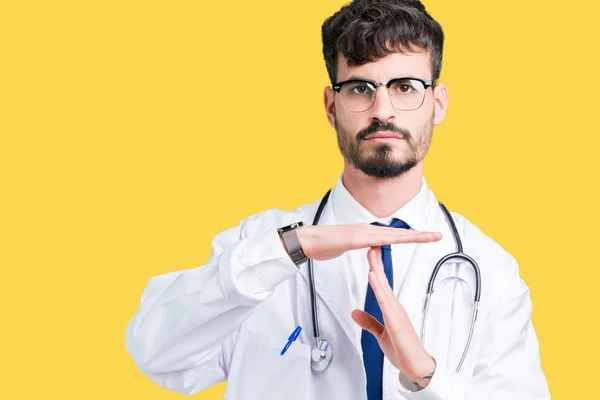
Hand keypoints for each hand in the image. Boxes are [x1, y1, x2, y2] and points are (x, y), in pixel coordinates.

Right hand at [295, 223, 441, 260]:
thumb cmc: (324, 245)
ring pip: (391, 234)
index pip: (394, 235)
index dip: (412, 236)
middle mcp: (367, 230)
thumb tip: (371, 247)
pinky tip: (401, 239)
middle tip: (437, 236)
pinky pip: (375, 239)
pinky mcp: (354, 238)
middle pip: (398, 233)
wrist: (307, 240)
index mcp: (367, 233)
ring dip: (410, 236)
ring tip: (427, 237)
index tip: (426, 237)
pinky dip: (389, 239)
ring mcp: (361, 232)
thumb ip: (362, 246)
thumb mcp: (348, 246)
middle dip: (419, 235)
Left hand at [351, 246, 436, 388]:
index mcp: (391, 308)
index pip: (381, 284)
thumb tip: (355, 313)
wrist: (416, 367)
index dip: (375, 268)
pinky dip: (379, 289)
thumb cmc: (403, 350)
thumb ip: (369, 323)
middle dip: (376, 263)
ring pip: (384, 287)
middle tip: (371, 244)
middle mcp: (395, 307)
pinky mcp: (397, 323)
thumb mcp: (380, 334)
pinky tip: (374, 279)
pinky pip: (386, 303)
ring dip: (377, 270)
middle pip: (383, 281)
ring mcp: (397, 314)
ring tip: (371, 255)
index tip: (371, 253)